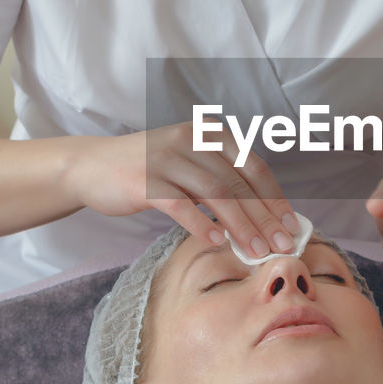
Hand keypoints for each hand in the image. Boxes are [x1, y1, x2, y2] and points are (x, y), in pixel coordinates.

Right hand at [64, 123, 299, 258]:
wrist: (91, 166)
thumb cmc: (148, 170)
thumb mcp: (188, 162)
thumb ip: (220, 179)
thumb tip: (262, 217)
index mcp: (208, 132)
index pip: (253, 166)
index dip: (275, 197)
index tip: (291, 226)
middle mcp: (190, 139)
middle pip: (238, 182)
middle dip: (264, 217)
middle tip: (281, 245)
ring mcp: (167, 158)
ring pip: (215, 194)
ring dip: (240, 226)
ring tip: (256, 251)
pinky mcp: (144, 181)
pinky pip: (180, 205)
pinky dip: (202, 225)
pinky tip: (217, 243)